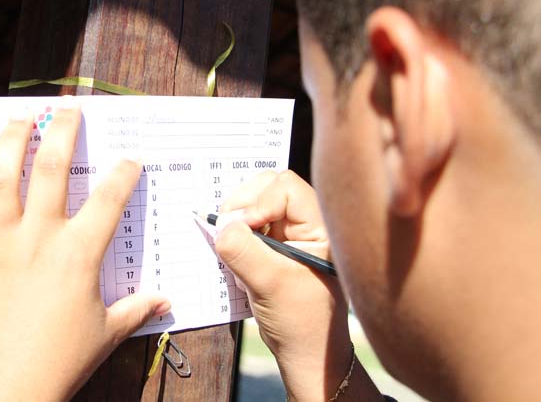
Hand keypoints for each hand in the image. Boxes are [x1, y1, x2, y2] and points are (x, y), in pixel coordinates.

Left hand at [0, 99, 169, 400]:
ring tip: (20, 117)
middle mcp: (38, 237)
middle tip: (69, 107)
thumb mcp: (105, 335)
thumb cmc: (58, 363)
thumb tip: (166, 301)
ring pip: (1, 177)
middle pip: (51, 168)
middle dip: (63, 131)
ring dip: (10, 141)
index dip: (123, 172)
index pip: (108, 199)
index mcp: (78, 254)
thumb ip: (136, 310)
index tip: (130, 157)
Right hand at [215, 171, 379, 401]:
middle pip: (269, 187)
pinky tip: (232, 253)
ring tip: (230, 245)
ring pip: (256, 204)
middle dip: (243, 204)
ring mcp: (290, 234)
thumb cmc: (301, 321)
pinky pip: (250, 225)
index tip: (243, 229)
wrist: (306, 353)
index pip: (285, 188)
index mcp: (320, 227)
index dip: (259, 202)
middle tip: (225, 228)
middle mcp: (307, 224)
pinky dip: (236, 233)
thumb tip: (220, 224)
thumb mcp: (270, 284)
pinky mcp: (275, 246)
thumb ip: (243, 250)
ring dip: (237, 219)